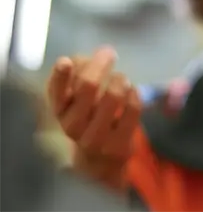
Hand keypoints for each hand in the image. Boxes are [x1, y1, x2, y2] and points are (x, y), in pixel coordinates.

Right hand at [46, 47, 140, 186]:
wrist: (99, 161)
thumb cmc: (88, 117)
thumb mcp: (76, 100)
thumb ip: (79, 76)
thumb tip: (94, 57)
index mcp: (60, 111)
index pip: (55, 92)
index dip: (60, 76)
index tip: (65, 61)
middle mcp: (73, 126)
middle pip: (88, 86)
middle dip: (101, 64)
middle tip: (109, 54)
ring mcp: (96, 138)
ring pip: (113, 95)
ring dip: (120, 78)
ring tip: (121, 78)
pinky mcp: (119, 145)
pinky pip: (132, 108)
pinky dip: (134, 93)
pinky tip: (132, 91)